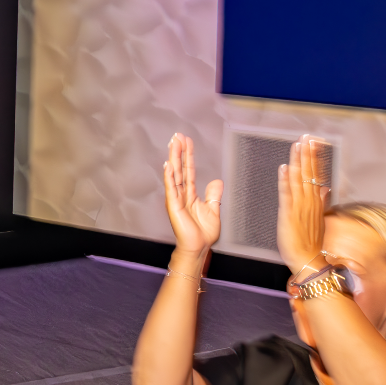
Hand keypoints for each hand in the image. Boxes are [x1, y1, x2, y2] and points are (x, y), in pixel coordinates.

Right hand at [160, 132, 223, 256]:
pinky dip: (169, 176)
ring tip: (173, 144)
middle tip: (177, 136)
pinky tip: (168, 165)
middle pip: (179, 168)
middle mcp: (181, 195)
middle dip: (178, 152)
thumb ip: (214, 194)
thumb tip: (216, 181)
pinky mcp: (174, 206)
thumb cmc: (203, 233)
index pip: (189, 170)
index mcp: (190, 194)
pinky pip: (171, 188)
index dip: (188, 155)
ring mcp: (176, 199)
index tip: (187, 142)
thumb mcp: (213, 209)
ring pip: (174, 174)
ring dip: (173, 158)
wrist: (199, 248)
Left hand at [276, 134, 328, 277]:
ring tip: (297, 146)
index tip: (315, 143)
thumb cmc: (311, 242)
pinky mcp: (289, 214)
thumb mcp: (319, 219)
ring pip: (299, 179)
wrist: (309, 259)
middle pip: (309, 173)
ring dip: (298, 162)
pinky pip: (287, 194)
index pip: (316, 174)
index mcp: (316, 201)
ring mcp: (300, 207)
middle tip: (306, 138)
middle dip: (307, 154)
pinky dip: (286, 180)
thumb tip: (325, 189)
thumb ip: (321, 202)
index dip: (315, 158)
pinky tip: (285, 168)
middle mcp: (309, 201)